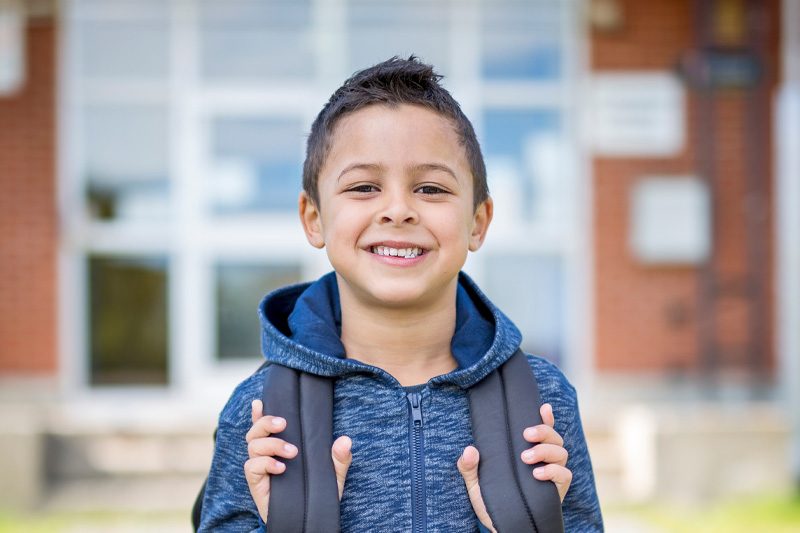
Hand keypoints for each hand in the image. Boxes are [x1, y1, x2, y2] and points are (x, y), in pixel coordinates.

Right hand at [244, 399, 352, 522]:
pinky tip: (281, 468)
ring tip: (292, 451)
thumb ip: (339, 458)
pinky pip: (252, 467)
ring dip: (271, 443)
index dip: (259, 413)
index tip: (260, 402)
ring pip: (253, 445)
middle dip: (265, 422)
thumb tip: (345, 440)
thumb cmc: (317, 493)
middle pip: (255, 431)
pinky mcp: (256, 483)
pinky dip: (265, 463)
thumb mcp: (333, 475)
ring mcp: (260, 469)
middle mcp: (267, 454)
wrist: (308, 521)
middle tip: (283, 423)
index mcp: (280, 447)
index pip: (265, 426)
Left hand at [456, 403, 571, 532]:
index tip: (543, 408)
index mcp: (527, 451)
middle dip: (543, 431)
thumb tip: (469, 450)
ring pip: (561, 452)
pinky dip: (553, 471)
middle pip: (554, 437)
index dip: (546, 418)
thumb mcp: (475, 484)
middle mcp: (543, 460)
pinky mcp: (557, 491)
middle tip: (526, 435)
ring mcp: (552, 475)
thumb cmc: (491, 501)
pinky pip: (565, 475)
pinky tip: (537, 474)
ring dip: (546, 450)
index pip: (541, 430)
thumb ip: (469, 467)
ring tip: (527, 458)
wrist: (501, 526)